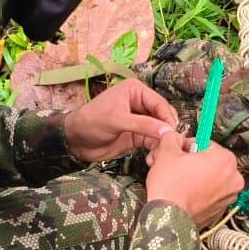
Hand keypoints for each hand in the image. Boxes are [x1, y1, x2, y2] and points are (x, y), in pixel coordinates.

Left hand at [64, 79, 179, 161]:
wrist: (75, 141)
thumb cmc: (91, 122)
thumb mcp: (117, 120)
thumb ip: (143, 125)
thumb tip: (167, 130)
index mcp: (136, 91)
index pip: (159, 103)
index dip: (167, 118)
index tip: (172, 133)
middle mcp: (141, 103)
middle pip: (163, 117)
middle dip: (166, 132)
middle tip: (168, 146)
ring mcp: (140, 120)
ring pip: (160, 131)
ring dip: (162, 143)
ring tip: (158, 155)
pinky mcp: (138, 136)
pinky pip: (153, 142)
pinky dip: (156, 150)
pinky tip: (152, 158)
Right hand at [144, 132, 243, 227]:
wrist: (169, 219)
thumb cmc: (171, 188)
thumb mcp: (167, 153)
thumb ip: (171, 138)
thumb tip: (171, 135)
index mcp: (225, 159)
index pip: (205, 143)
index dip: (187, 146)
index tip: (178, 151)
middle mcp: (233, 178)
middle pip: (208, 161)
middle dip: (190, 161)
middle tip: (173, 165)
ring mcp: (228, 197)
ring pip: (209, 178)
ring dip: (193, 176)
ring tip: (176, 180)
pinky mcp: (219, 211)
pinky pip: (209, 194)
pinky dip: (198, 192)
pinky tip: (182, 192)